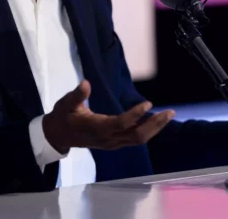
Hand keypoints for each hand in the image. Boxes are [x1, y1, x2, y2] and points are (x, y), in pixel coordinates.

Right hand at [43, 80, 175, 152]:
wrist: (57, 137)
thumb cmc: (62, 117)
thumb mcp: (65, 104)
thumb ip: (76, 95)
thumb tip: (86, 83)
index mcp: (96, 128)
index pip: (121, 124)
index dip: (135, 115)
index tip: (148, 103)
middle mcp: (107, 139)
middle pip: (136, 136)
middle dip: (154, 125)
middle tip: (170, 112)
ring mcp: (112, 143)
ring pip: (138, 139)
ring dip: (155, 128)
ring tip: (168, 115)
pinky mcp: (114, 144)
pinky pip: (135, 139)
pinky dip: (148, 131)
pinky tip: (156, 121)